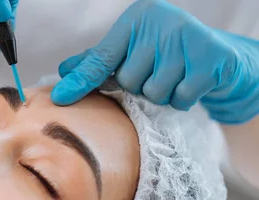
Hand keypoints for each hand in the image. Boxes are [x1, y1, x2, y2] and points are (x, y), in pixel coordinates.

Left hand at [51, 0, 258, 123]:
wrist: (220, 57)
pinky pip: (180, 98)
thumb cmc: (166, 54)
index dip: (82, 80)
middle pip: (129, 81)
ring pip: (154, 92)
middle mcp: (161, 22)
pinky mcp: (211, 58)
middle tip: (158, 73)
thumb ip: (98, 61)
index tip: (60, 98)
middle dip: (141, 87)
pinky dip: (183, 99)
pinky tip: (192, 83)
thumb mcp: (132, 51)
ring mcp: (187, 38)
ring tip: (176, 78)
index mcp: (137, 18)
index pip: (102, 58)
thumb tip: (63, 71)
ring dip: (162, 95)